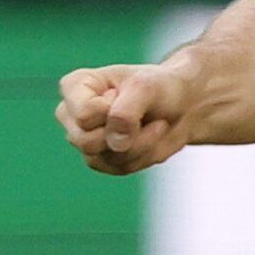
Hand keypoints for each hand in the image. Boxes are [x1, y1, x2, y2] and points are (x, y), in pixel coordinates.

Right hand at [58, 62, 193, 175]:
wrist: (182, 104)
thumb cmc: (159, 87)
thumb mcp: (146, 87)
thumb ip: (126, 112)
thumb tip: (116, 145)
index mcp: (75, 86)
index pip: (84, 114)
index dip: (114, 110)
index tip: (128, 95)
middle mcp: (72, 115)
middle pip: (88, 142)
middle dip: (130, 132)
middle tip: (150, 114)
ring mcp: (84, 139)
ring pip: (106, 158)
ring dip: (142, 144)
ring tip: (156, 124)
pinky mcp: (101, 160)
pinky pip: (120, 168)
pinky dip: (145, 155)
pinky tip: (153, 138)